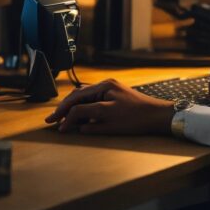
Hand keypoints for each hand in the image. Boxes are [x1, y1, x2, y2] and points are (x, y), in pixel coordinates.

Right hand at [44, 79, 173, 135]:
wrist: (157, 116)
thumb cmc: (135, 118)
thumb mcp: (108, 121)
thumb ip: (87, 120)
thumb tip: (70, 123)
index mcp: (104, 87)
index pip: (77, 100)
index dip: (64, 113)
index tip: (55, 124)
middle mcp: (106, 85)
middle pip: (78, 95)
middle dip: (64, 108)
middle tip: (52, 120)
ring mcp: (110, 89)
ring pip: (85, 97)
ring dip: (73, 108)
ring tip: (63, 119)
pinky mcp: (114, 95)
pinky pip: (93, 99)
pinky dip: (84, 108)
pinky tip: (80, 117)